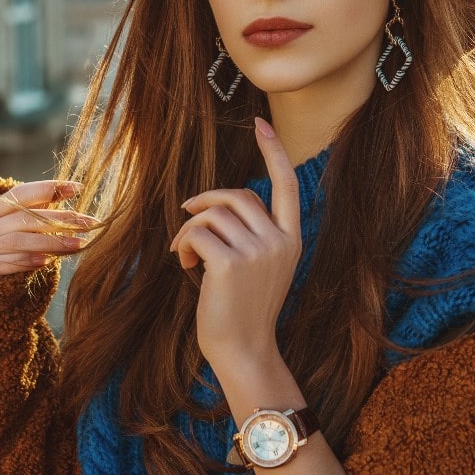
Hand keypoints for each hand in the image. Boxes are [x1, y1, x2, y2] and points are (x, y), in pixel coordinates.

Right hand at [0, 181, 96, 274]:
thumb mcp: (9, 222)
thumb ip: (34, 209)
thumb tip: (70, 190)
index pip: (21, 193)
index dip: (48, 189)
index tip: (77, 188)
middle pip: (26, 218)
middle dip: (60, 220)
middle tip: (88, 223)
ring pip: (19, 241)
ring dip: (51, 242)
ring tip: (78, 244)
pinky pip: (6, 264)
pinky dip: (27, 261)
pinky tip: (48, 261)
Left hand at [170, 118, 301, 367]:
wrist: (243, 350)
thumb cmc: (244, 310)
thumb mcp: (260, 267)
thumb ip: (253, 234)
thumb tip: (215, 204)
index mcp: (292, 239)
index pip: (287, 185)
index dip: (273, 152)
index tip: (262, 124)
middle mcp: (280, 241)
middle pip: (238, 195)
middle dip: (207, 202)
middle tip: (187, 218)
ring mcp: (258, 251)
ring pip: (213, 213)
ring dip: (189, 229)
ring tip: (184, 254)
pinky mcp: (230, 262)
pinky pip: (197, 232)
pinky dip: (182, 244)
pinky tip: (183, 264)